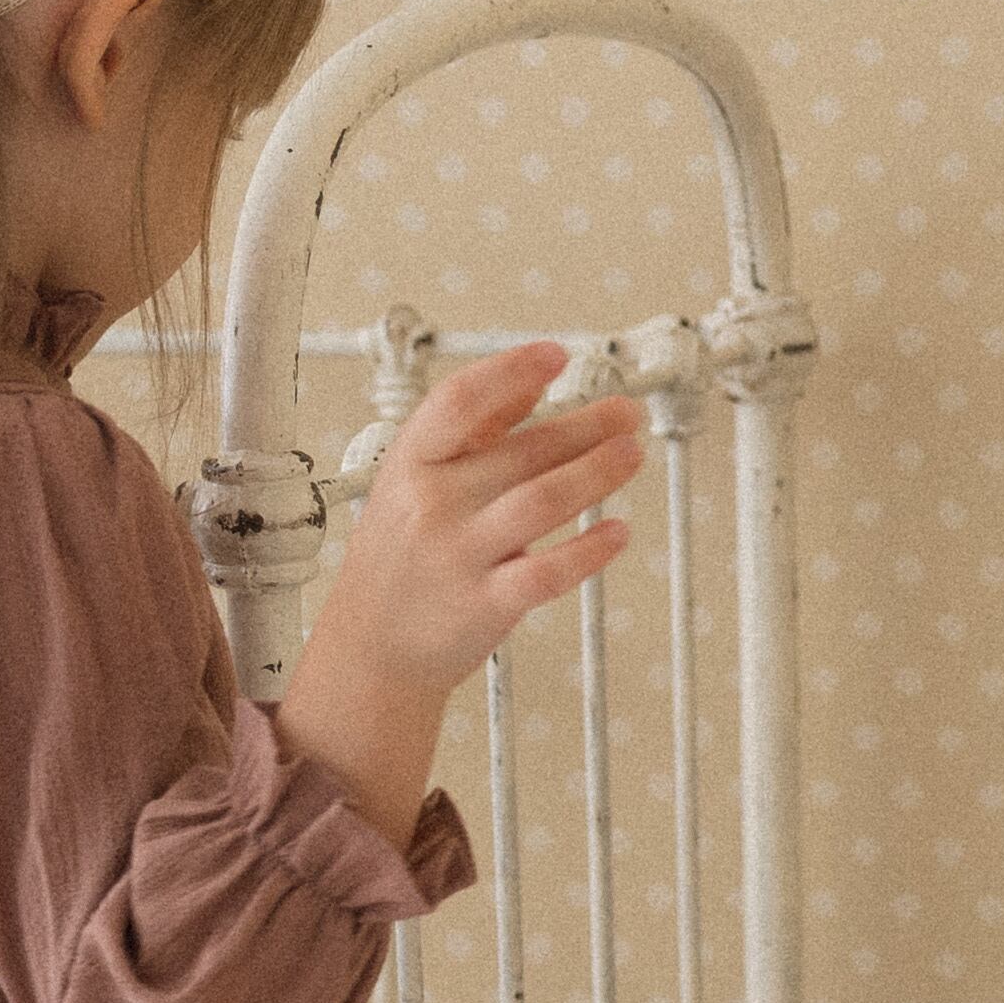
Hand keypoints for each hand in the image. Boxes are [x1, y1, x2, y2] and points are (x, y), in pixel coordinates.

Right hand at [270, 342, 646, 855]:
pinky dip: (589, 549)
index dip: (510, 372)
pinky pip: (549, 571)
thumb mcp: (415, 481)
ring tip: (632, 454)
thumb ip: (471, 432)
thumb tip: (527, 384)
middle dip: (584, 426)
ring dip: (596, 473)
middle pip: (520, 451)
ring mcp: (458, 557)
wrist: (371, 647)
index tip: (556, 355)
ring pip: (541, 502)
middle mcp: (430, 505)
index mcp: (410, 464)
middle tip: (626, 412)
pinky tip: (618, 531)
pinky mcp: (486, 605)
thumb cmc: (400, 556)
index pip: (458, 402)